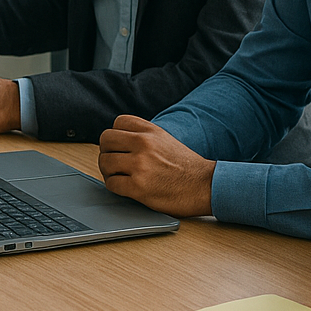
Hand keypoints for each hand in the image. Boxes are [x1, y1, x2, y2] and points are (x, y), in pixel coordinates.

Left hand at [98, 116, 213, 217]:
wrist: (205, 186)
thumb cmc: (187, 166)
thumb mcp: (165, 140)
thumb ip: (144, 136)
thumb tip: (119, 141)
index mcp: (151, 131)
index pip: (118, 122)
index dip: (116, 136)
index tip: (119, 147)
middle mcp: (143, 144)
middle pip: (106, 139)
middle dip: (107, 151)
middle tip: (114, 162)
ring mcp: (140, 165)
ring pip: (105, 162)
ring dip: (108, 171)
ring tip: (118, 176)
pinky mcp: (138, 187)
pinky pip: (111, 183)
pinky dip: (114, 186)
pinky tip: (124, 187)